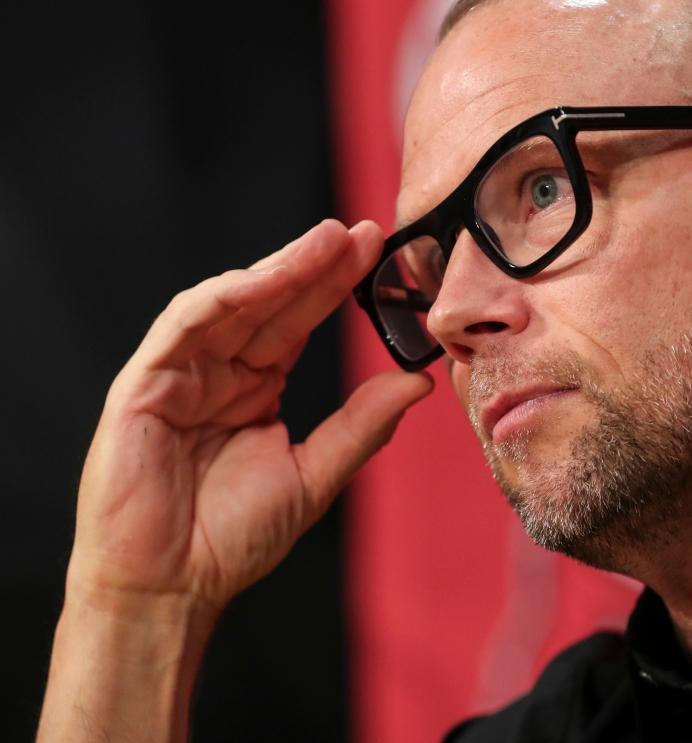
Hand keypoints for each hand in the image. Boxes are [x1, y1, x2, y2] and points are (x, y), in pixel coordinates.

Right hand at [66, 219, 432, 617]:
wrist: (172, 587)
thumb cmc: (231, 539)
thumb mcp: (315, 474)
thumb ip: (364, 424)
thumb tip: (418, 381)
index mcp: (254, 388)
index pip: (297, 323)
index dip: (334, 287)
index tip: (377, 254)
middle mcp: (218, 372)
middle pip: (271, 304)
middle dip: (315, 266)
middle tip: (362, 234)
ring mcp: (180, 374)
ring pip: (231, 304)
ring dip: (278, 270)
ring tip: (327, 243)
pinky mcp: (144, 384)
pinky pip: (185, 327)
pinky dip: (225, 298)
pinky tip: (264, 279)